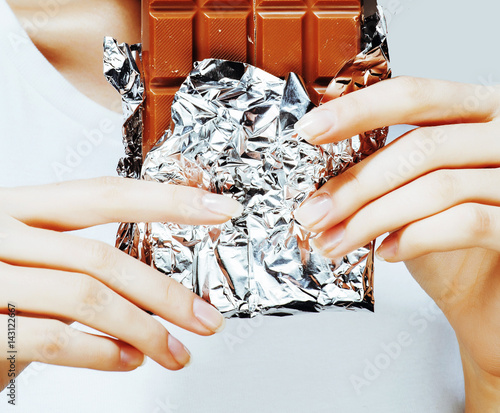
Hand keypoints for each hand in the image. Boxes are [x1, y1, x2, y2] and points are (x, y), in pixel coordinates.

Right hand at [0, 177, 242, 390]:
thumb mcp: (29, 258)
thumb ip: (79, 261)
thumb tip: (154, 285)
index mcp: (18, 207)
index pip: (105, 193)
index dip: (168, 200)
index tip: (219, 209)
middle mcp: (0, 232)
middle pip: (102, 255)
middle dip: (165, 292)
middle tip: (207, 319)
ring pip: (85, 296)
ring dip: (144, 330)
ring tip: (176, 352)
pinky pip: (53, 338)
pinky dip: (101, 354)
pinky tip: (128, 362)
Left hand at [294, 77, 499, 410]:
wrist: (489, 296)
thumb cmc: (452, 245)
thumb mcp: (414, 194)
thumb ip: (386, 172)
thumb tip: (323, 176)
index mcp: (478, 114)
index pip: (415, 96)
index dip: (359, 110)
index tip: (310, 130)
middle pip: (420, 146)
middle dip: (355, 184)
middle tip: (312, 212)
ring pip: (437, 187)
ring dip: (370, 219)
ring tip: (333, 241)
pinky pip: (466, 223)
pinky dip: (416, 237)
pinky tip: (387, 252)